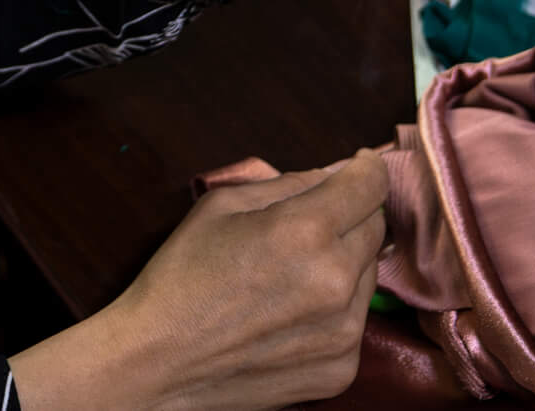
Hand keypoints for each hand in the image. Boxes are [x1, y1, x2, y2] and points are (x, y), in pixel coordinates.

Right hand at [9, 152, 388, 410]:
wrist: (159, 362)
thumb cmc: (182, 275)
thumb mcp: (222, 205)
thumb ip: (287, 184)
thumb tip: (333, 175)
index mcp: (306, 231)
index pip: (370, 184)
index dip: (365, 168)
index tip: (358, 167)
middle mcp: (336, 281)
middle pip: (375, 227)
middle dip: (350, 216)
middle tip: (308, 225)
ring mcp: (345, 332)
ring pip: (367, 274)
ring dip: (343, 262)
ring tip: (291, 274)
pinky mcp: (342, 368)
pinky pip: (355, 319)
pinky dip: (335, 308)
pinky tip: (291, 313)